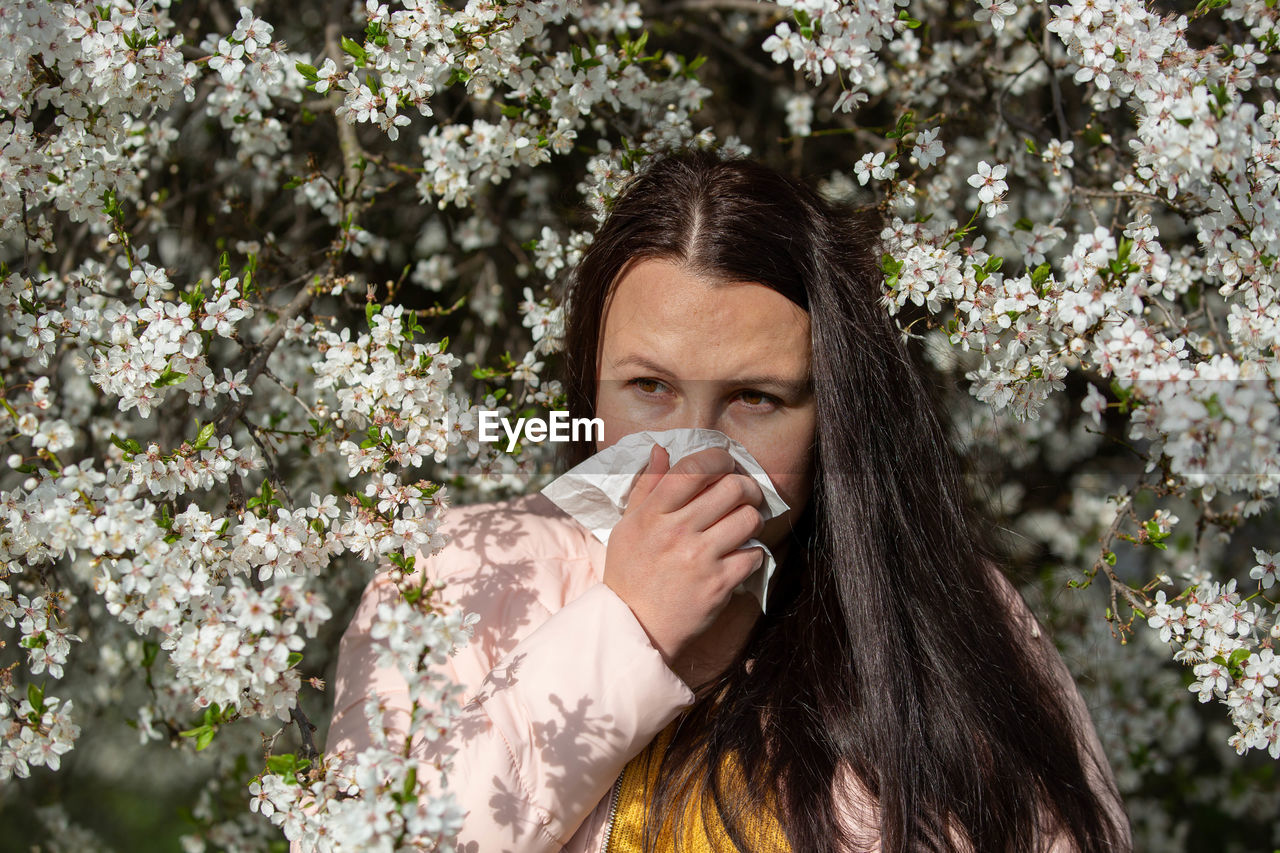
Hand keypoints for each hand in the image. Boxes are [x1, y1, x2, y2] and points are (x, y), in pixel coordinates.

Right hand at [602, 444, 766, 665]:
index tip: (725, 464)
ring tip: (744, 525)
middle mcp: (677, 532)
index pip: (694, 468)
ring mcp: (700, 558)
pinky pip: (754, 554)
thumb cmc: (630, 573)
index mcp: (653, 513)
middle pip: (732, 488)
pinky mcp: (719, 584)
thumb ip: (647, 485)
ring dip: (752, 518)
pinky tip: (739, 555)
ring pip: (749, 518)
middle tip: (745, 494)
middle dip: (746, 487)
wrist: (634, 626)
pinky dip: (752, 553)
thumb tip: (661, 449)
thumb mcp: (628, 525)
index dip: (718, 458)